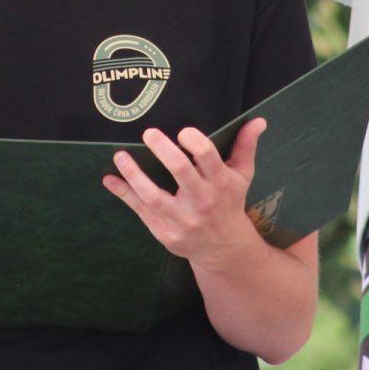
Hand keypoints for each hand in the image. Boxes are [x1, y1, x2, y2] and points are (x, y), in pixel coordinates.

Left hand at [103, 119, 266, 268]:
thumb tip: (258, 120)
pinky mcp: (165, 232)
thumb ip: (245, 146)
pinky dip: (123, 194)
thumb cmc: (230, 203)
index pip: (207, 157)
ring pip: (153, 195)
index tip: (181, 132)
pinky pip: (140, 210)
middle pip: (179, 171)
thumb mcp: (241, 175)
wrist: (224, 249)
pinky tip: (110, 179)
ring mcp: (182, 218)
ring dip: (134, 174)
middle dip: (162, 150)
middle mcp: (201, 201)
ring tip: (120, 156)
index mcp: (220, 183)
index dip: (193, 141)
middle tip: (148, 133)